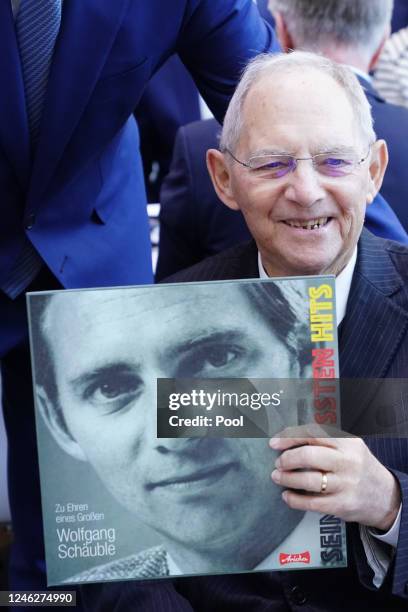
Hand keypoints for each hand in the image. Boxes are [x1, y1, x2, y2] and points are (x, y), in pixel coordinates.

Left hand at [270, 426, 400, 530]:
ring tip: (278, 477)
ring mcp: (346, 484)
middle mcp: (348, 461)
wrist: (386, 496)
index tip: (274, 442)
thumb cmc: (358, 468)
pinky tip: (287, 496)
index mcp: (347, 442)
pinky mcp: (342, 505)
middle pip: (309, 455)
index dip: (289, 437)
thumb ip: (324, 441)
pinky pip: (312, 503)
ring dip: (287, 479)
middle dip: (287, 459)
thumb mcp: (349, 447)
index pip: (313, 434)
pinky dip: (294, 499)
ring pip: (308, 480)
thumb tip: (288, 438)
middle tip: (278, 463)